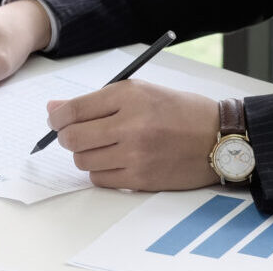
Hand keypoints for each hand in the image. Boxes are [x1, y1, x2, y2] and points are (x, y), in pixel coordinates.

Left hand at [48, 80, 219, 190]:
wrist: (218, 137)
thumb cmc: (178, 111)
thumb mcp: (140, 92)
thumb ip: (95, 101)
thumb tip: (53, 108)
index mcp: (129, 96)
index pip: (74, 110)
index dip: (57, 117)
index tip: (55, 119)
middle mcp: (131, 125)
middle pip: (73, 138)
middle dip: (66, 137)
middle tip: (76, 135)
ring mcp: (136, 155)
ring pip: (83, 161)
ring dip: (85, 155)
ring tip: (102, 146)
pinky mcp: (141, 180)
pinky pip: (100, 179)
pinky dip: (100, 171)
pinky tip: (115, 161)